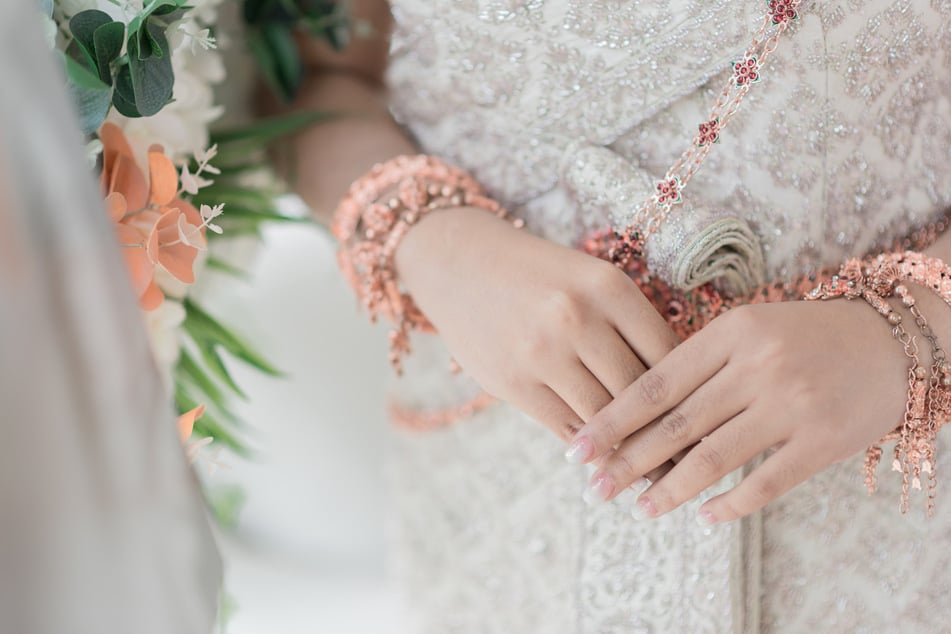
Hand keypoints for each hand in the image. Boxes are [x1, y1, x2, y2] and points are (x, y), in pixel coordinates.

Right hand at [394, 206, 679, 450]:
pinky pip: (565, 427)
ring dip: (630, 449)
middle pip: (640, 391)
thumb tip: (678, 389)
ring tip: (656, 474)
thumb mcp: (590, 281)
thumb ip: (629, 326)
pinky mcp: (512, 382)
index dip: (691, 392)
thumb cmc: (539, 276)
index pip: (668, 353)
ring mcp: (541, 353)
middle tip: (692, 460)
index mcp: (608, 286)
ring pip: (604, 416)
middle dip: (668, 430)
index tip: (708, 420)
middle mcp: (577, 317)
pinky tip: (606, 459)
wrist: (461, 263)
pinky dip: (589, 447)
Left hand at [566, 298, 909, 521]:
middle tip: (594, 488)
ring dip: (669, 489)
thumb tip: (637, 410)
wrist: (892, 340)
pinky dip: (730, 504)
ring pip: (713, 457)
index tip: (579, 446)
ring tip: (639, 509)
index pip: (657, 383)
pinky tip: (703, 516)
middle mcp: (757, 366)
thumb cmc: (806, 334)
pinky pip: (766, 483)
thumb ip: (699, 361)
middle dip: (628, 461)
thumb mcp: (749, 328)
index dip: (613, 419)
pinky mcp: (824, 440)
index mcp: (731, 332)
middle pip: (676, 424)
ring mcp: (792, 404)